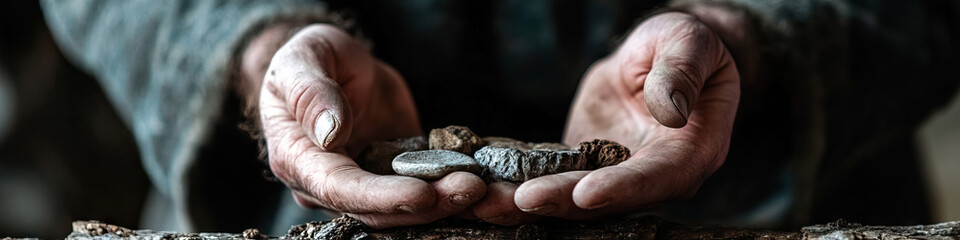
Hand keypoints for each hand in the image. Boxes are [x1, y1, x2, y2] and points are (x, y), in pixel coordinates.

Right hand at [240, 24, 485, 227]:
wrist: (335, 68)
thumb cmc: (309, 62)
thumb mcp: (303, 61)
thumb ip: (312, 94)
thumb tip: (330, 132)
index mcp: (300, 161)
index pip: (340, 190)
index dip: (382, 196)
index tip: (422, 193)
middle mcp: (330, 186)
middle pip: (381, 209)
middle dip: (429, 204)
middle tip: (473, 188)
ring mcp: (367, 186)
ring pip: (408, 209)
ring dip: (449, 203)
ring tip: (488, 190)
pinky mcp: (398, 178)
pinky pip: (428, 190)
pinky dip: (457, 191)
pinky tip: (490, 184)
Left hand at [471, 12, 739, 223]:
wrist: (658, 58)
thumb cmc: (682, 47)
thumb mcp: (687, 43)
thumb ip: (682, 71)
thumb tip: (670, 110)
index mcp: (690, 153)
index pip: (656, 178)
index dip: (622, 189)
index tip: (584, 192)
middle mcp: (651, 178)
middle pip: (605, 200)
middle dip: (561, 202)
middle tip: (520, 200)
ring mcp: (612, 177)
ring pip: (569, 198)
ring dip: (527, 204)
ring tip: (487, 202)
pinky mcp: (579, 167)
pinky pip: (548, 179)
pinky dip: (514, 185)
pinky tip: (481, 185)